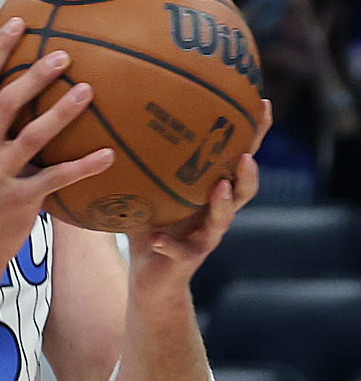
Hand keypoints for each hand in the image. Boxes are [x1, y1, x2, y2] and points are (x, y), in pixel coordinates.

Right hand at [0, 18, 114, 264]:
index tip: (16, 23)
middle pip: (4, 100)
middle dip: (33, 74)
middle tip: (63, 54)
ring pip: (32, 135)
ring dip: (61, 112)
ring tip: (88, 91)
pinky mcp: (20, 199)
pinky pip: (55, 178)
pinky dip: (83, 166)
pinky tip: (109, 155)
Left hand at [129, 100, 271, 290]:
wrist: (150, 276)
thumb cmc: (150, 223)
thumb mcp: (146, 187)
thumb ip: (142, 158)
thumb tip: (117, 112)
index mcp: (209, 190)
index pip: (237, 158)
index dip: (255, 135)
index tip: (263, 104)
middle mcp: (215, 211)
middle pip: (244, 189)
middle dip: (249, 172)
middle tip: (246, 154)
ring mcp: (205, 237)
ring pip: (223, 220)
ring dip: (224, 204)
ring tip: (220, 187)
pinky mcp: (187, 259)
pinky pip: (181, 252)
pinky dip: (170, 245)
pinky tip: (159, 241)